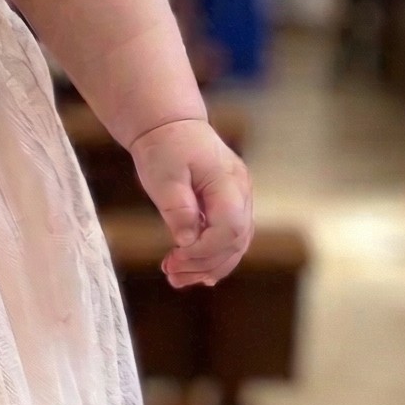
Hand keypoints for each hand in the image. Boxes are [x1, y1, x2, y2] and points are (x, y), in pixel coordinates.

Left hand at [130, 118, 253, 287]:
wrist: (170, 126)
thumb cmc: (165, 147)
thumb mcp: (162, 176)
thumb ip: (177, 208)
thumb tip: (186, 241)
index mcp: (228, 181)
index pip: (230, 227)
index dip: (205, 250)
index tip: (175, 258)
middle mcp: (241, 192)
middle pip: (236, 241)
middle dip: (204, 264)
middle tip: (171, 275)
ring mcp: (240, 199)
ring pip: (236, 244)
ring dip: (209, 266)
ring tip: (177, 279)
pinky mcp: (230, 206)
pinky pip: (230, 238)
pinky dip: (214, 258)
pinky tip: (197, 274)